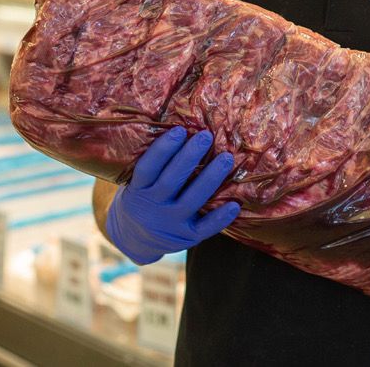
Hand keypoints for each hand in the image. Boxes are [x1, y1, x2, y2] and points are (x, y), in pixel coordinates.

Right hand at [104, 127, 240, 264]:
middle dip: (190, 157)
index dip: (162, 150)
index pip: (148, 168)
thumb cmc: (142, 198)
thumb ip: (154, 166)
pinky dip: (220, 218)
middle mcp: (152, 208)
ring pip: (192, 200)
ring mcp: (169, 225)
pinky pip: (205, 228)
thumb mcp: (137, 184)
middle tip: (206, 136)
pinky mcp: (186, 237)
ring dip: (211, 179)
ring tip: (227, 158)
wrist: (134, 239)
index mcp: (137, 191)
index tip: (179, 130)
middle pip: (172, 180)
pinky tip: (235, 205)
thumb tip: (181, 130)